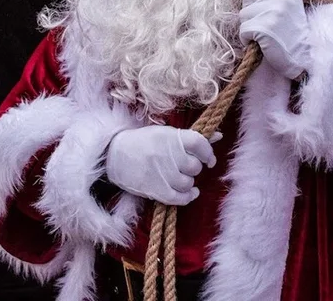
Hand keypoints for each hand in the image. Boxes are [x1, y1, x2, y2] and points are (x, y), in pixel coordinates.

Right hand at [105, 126, 219, 205]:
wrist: (114, 155)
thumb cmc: (142, 142)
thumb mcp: (165, 133)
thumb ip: (191, 136)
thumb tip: (218, 136)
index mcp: (171, 137)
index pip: (200, 144)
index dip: (208, 152)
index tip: (208, 159)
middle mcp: (168, 155)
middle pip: (195, 166)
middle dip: (193, 167)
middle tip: (184, 165)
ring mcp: (162, 174)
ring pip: (188, 182)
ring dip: (188, 181)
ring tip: (179, 176)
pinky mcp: (156, 190)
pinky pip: (180, 198)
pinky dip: (188, 196)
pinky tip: (189, 192)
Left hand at [239, 0, 309, 79]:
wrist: (302, 58)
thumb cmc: (291, 32)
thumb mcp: (289, 4)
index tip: (261, 1)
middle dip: (251, 11)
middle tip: (266, 23)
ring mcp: (273, 11)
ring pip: (243, 14)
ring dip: (249, 26)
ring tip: (265, 33)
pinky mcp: (264, 27)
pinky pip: (243, 29)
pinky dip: (247, 38)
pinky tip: (261, 42)